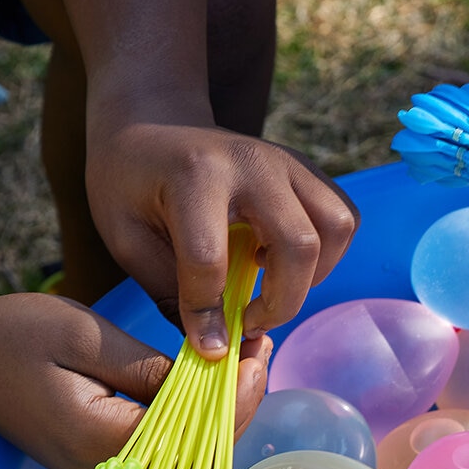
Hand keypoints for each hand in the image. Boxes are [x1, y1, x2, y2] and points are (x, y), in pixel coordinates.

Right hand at [0, 292, 270, 468]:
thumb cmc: (17, 338)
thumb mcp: (87, 339)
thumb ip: (151, 367)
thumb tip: (212, 377)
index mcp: (105, 444)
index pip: (197, 433)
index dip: (239, 393)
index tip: (259, 351)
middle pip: (201, 452)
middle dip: (240, 399)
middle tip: (261, 348)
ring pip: (189, 455)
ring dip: (223, 408)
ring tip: (247, 358)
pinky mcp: (107, 464)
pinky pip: (169, 450)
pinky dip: (197, 417)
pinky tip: (214, 379)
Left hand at [86, 121, 358, 355]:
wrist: (152, 120)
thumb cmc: (129, 181)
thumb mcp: (125, 235)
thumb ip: (167, 287)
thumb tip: (214, 346)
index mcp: (196, 174)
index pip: (212, 259)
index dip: (209, 315)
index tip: (209, 348)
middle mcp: (253, 163)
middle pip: (299, 244)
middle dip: (282, 301)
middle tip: (250, 321)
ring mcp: (288, 162)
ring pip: (336, 228)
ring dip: (314, 274)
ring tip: (274, 285)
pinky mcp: (306, 169)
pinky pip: (343, 216)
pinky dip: (327, 251)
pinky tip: (285, 259)